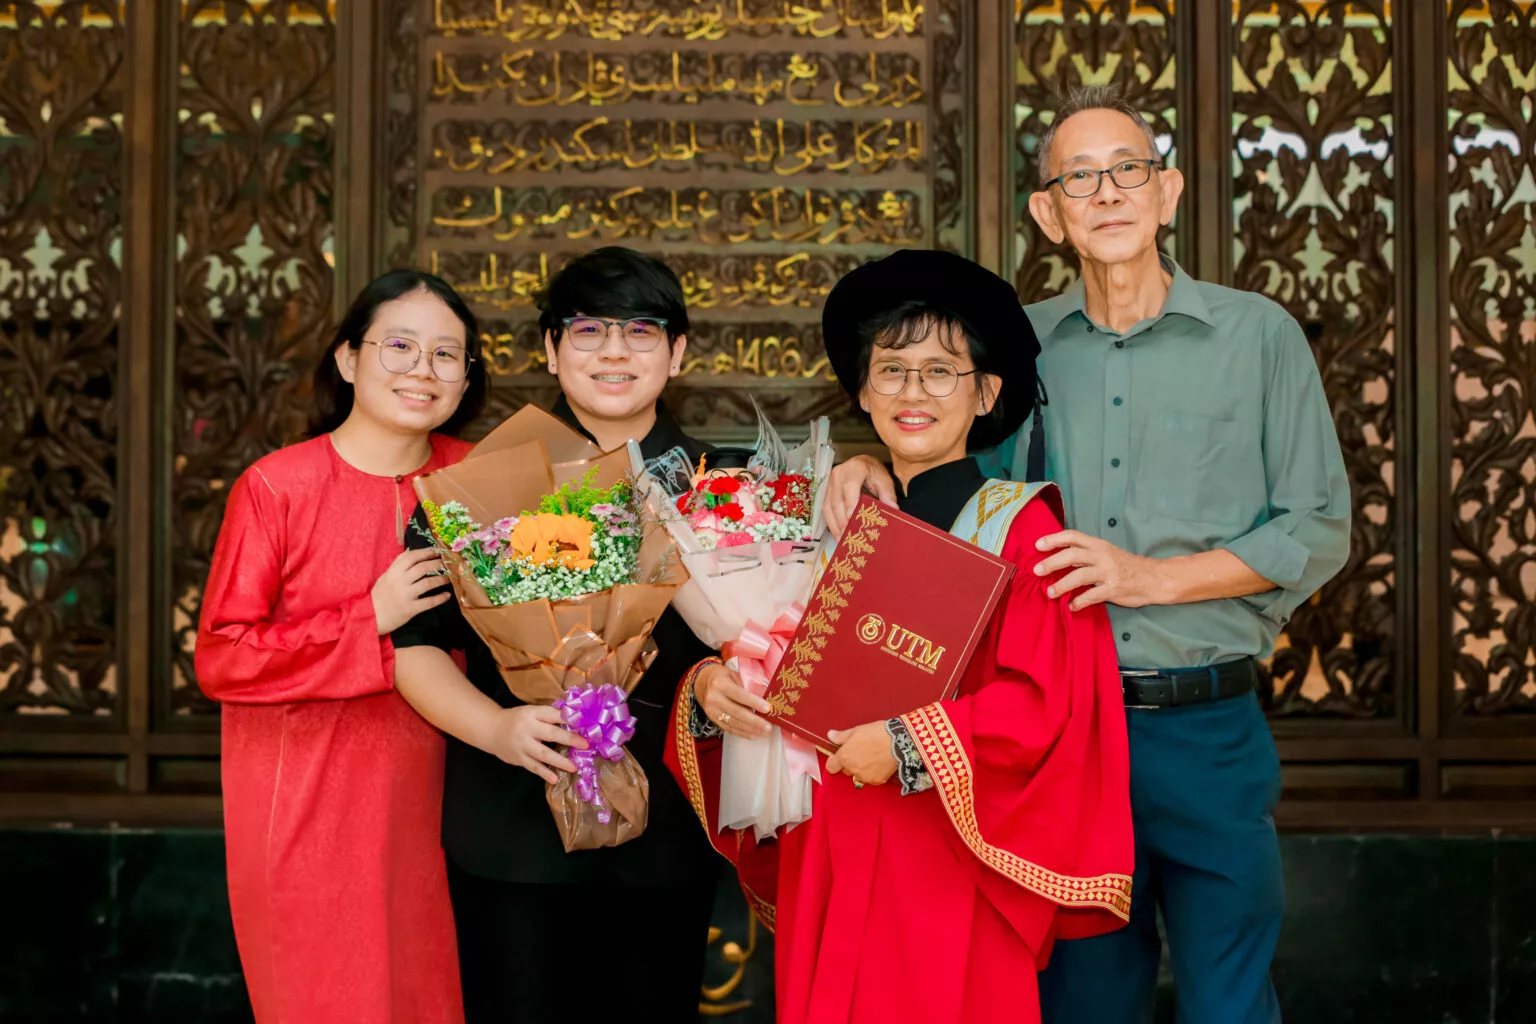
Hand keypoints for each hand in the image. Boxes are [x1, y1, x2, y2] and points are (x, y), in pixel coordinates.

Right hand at [371, 548, 450, 633]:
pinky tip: (447, 595)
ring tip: (449, 578)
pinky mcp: (410, 609)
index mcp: (393, 572)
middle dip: (437, 564)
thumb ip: (398, 564)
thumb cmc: (379, 595)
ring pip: (427, 583)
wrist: (370, 616)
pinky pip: (428, 602)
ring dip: (441, 579)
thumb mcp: (386, 576)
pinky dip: (440, 598)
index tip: (437, 551)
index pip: (411, 557)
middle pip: (422, 568)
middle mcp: (399, 582)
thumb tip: (411, 550)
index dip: (426, 552)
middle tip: (446, 563)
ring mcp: (405, 595)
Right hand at [487, 705, 588, 784]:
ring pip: (543, 754)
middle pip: (551, 734)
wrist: (492, 729)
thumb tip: (576, 718)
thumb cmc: (518, 719)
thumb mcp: (532, 711)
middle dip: (569, 739)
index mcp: (533, 713)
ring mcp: (522, 745)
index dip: (569, 719)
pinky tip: (554, 778)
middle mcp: (528, 728)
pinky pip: (533, 767)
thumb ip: (549, 715)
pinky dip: (544, 773)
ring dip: (560, 761)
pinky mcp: (519, 758)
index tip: (585, 724)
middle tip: (586, 745)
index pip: (553, 714)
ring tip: (574, 767)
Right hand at [693, 662, 772, 739]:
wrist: (701, 682)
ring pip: (733, 723)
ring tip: (765, 732)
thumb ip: (747, 685)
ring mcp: (712, 711)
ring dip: (750, 729)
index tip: (768, 709)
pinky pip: (729, 729)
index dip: (754, 702)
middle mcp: (714, 698)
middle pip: (737, 712)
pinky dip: (742, 733)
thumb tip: (767, 697)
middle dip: (754, 721)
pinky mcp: (712, 719)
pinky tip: (754, 735)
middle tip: (768, 727)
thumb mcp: (733, 674)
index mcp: (721, 684)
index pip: (739, 695)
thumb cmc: (722, 676)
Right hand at [823, 455, 896, 535]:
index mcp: (855, 468)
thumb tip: (893, 510)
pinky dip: (831, 523)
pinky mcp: (826, 492)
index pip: (849, 487)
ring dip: (834, 524)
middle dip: (842, 519)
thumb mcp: (884, 481)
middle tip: (849, 535)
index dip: (849, 502)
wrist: (862, 464)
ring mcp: (829, 483)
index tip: (851, 518)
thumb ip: (888, 495)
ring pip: (828, 506)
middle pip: (837, 499)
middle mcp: (838, 474)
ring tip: (842, 539)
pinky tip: (837, 534)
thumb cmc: (874, 473)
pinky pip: (825, 509)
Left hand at [825, 721, 897, 786]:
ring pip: (858, 775)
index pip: (831, 767)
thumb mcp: (856, 731)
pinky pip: (870, 779)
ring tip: (871, 757)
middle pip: (846, 770)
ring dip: (861, 769)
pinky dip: (873, 773)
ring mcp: (864, 777)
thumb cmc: (877, 734)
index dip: (834, 761)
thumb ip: (840, 736)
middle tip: (860, 752)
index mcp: (844, 757)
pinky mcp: (877, 781)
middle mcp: (852, 769)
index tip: (838, 757)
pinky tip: (879, 762)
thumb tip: (831, 735)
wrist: (898, 742)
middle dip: (850, 763)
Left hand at [1034, 530, 1170, 609]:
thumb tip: (1059, 559)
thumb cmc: (1126, 566)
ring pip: (1079, 576)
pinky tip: (1072, 607)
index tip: (1037, 545)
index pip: (1073, 537)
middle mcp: (1102, 556)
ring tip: (1050, 593)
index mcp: (1099, 545)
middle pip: (1072, 555)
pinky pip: (1091, 596)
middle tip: (1036, 571)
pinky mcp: (1113, 589)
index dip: (1054, 539)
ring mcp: (1108, 573)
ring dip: (1062, 585)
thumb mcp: (1107, 554)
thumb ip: (1086, 555)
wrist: (1154, 578)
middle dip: (1052, 562)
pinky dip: (1079, 602)